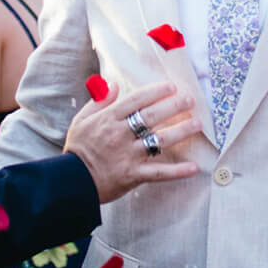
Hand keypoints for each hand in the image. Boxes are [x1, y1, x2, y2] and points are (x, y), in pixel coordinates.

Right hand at [62, 80, 202, 203]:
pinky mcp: (133, 175)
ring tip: (197, 124)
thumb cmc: (77, 150)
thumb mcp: (82, 120)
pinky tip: (193, 168)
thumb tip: (114, 84)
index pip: (136, 100)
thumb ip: (99, 101)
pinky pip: (159, 173)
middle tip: (190, 100)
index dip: (155, 92)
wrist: (70, 182)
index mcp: (108, 119)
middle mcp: (120, 135)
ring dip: (180, 131)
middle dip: (174, 106)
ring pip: (159, 141)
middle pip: (152, 116)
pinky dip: (177, 171)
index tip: (171, 87)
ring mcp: (128, 155)